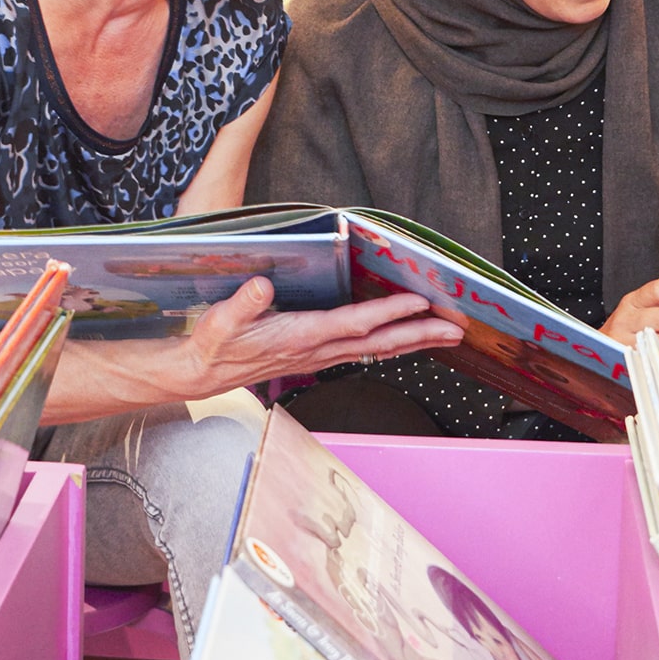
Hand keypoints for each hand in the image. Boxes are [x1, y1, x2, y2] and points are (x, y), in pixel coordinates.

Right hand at [186, 278, 465, 393]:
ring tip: (446, 334)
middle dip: (419, 335)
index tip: (418, 303)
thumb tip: (262, 285)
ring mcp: (320, 357)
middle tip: (456, 329)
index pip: (352, 324)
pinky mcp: (317, 357)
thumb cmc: (212, 345)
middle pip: (378, 344)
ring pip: (376, 350)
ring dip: (413, 342)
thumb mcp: (218, 323)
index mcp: (298, 338)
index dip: (387, 314)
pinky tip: (407, 340)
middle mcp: (316, 351)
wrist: (202, 374)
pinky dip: (390, 344)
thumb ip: (241, 305)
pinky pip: (363, 351)